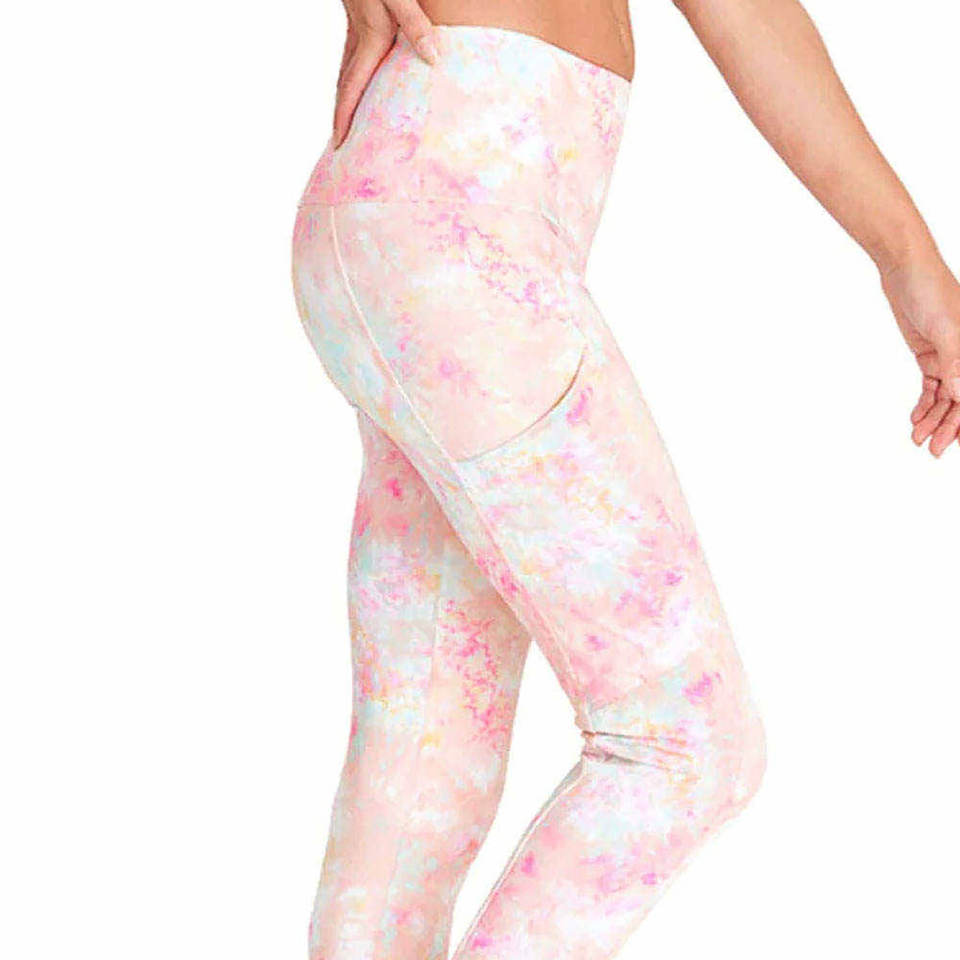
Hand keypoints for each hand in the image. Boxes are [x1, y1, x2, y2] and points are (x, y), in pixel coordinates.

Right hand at [332, 0, 436, 148]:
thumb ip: (415, 24)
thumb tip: (432, 60)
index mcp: (369, 37)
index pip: (352, 88)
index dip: (345, 118)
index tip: (340, 143)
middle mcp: (358, 34)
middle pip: (346, 84)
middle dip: (342, 115)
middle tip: (340, 142)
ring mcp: (355, 23)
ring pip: (347, 67)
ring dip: (347, 94)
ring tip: (349, 116)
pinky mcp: (359, 12)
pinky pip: (353, 52)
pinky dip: (353, 70)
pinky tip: (363, 72)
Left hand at [881, 255, 959, 456]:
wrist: (906, 270)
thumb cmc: (933, 291)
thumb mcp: (946, 330)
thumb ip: (956, 366)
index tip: (956, 443)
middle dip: (949, 427)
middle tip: (932, 449)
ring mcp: (951, 355)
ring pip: (946, 397)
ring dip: (933, 419)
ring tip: (917, 438)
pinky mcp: (932, 354)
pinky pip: (933, 386)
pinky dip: (925, 404)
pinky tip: (916, 419)